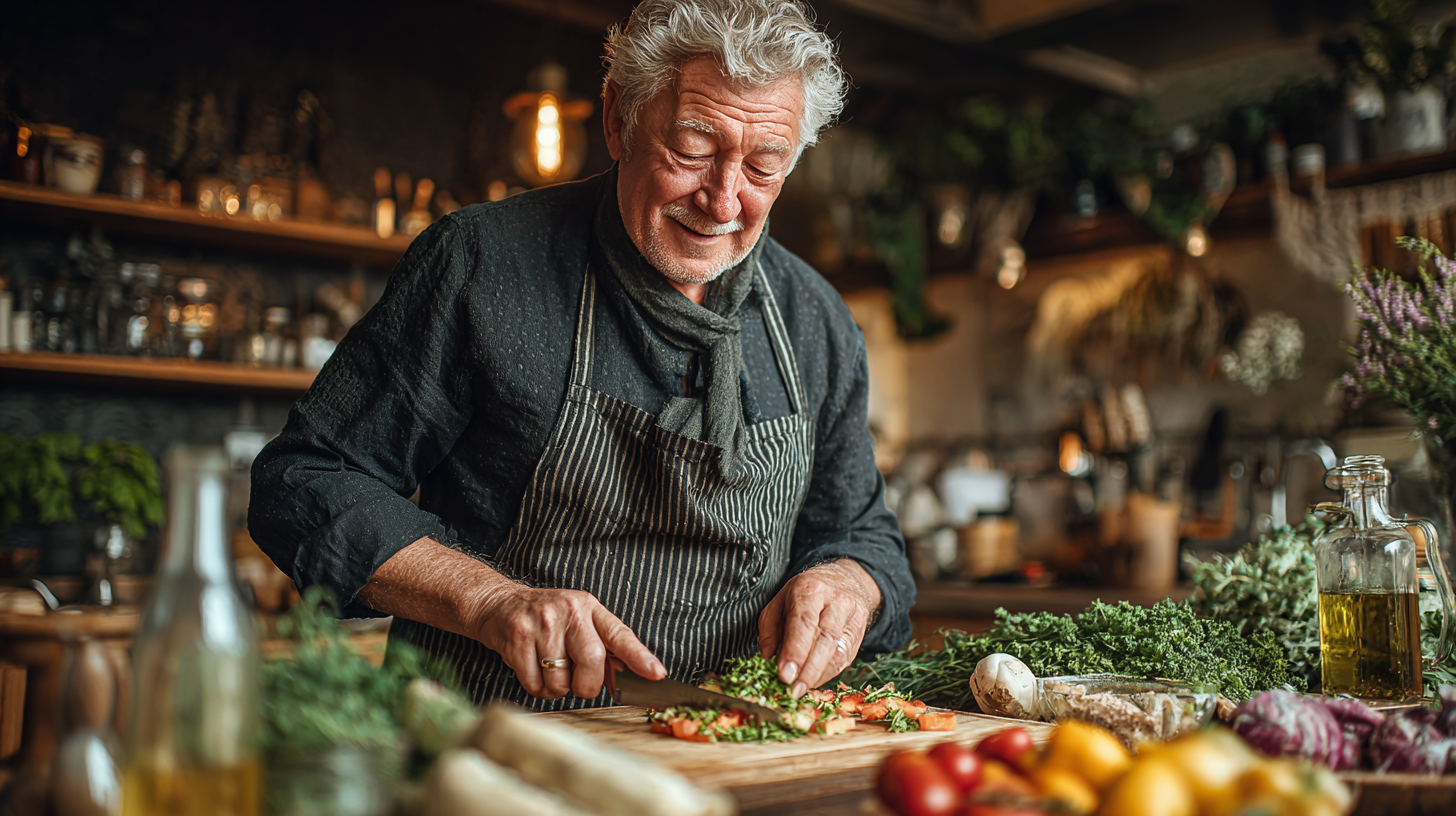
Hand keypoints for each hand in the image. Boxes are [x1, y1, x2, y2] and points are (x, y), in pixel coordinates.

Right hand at [469, 584, 665, 699]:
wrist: (498, 604)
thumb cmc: (545, 618)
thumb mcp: (578, 621)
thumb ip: (602, 646)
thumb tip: (625, 679)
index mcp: (589, 608)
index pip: (620, 635)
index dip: (640, 657)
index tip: (657, 674)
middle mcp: (569, 611)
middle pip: (593, 661)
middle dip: (586, 684)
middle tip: (578, 682)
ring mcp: (542, 623)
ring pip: (560, 679)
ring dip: (556, 688)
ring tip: (548, 668)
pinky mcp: (517, 638)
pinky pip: (534, 684)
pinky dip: (536, 687)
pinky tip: (531, 669)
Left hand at [757, 559, 881, 696]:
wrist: (847, 579)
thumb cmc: (806, 593)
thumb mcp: (780, 601)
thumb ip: (770, 629)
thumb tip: (768, 658)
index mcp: (811, 589)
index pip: (804, 622)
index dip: (795, 651)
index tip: (785, 675)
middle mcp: (836, 601)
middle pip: (825, 638)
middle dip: (809, 669)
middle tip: (794, 690)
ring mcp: (852, 617)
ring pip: (839, 651)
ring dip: (819, 675)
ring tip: (802, 689)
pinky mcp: (861, 632)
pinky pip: (846, 657)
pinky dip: (829, 673)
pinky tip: (814, 681)